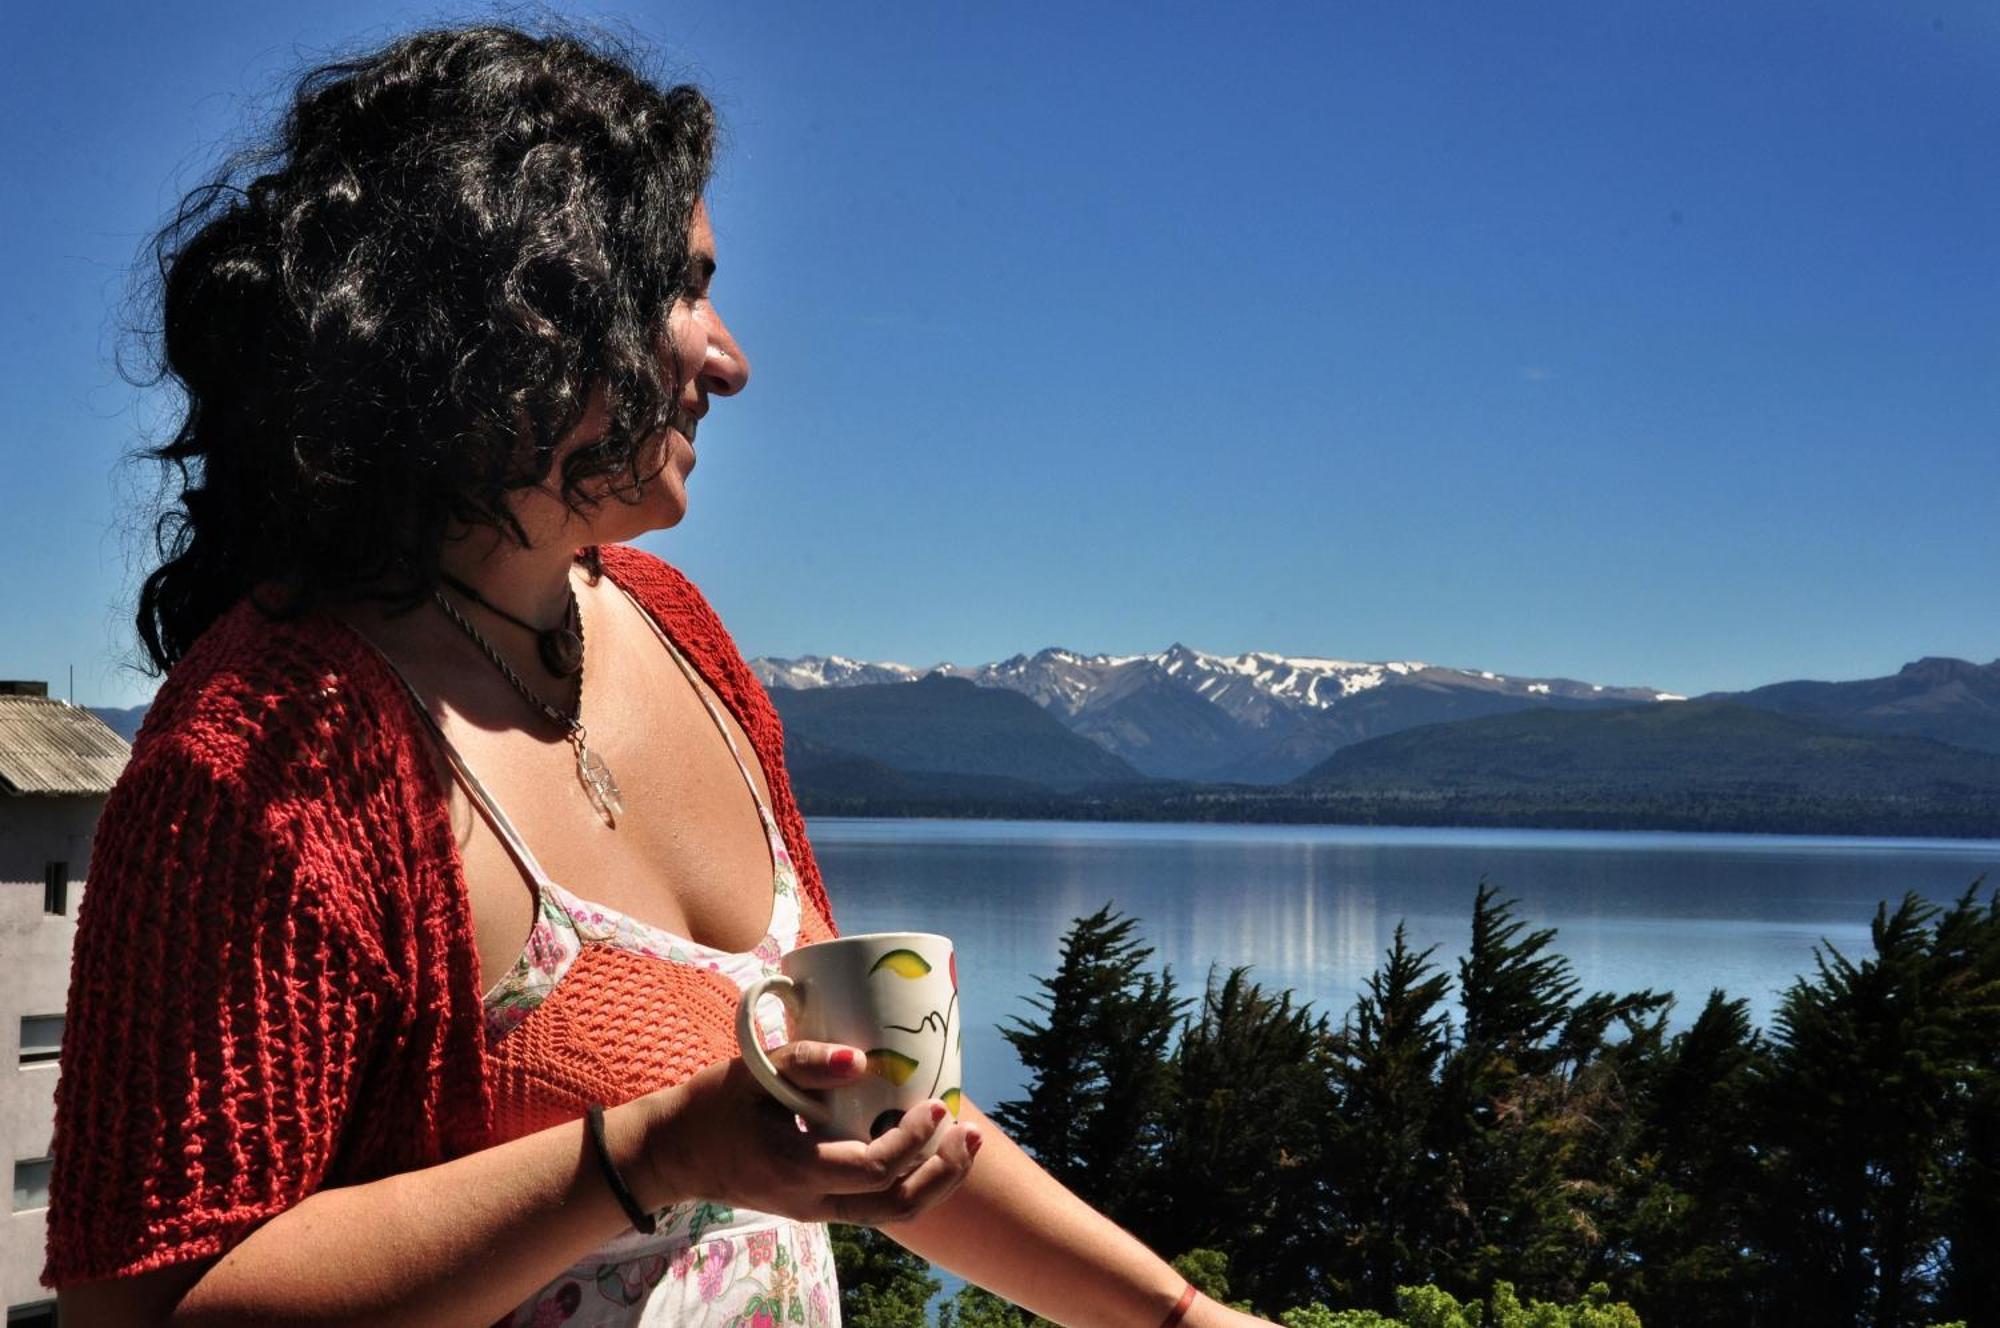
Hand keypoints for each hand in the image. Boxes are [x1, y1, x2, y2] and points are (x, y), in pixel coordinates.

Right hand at [640, 1041, 981, 1224]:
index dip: (913, 1140)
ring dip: (936, 1180)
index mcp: (797, 1170)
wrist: (674, 1154)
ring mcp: (818, 1210)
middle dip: (945, 1173)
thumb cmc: (712, 1106)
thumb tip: (863, 1058)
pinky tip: (930, 1146)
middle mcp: (813, 1202)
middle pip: (898, 1207)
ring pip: (893, 1214)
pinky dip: (912, 1179)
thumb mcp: (752, 1073)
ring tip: (967, 1143)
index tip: (935, 1103)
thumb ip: (805, 1061)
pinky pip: (877, 1203)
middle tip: (972, 1133)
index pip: (874, 1169)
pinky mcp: (819, 1204)